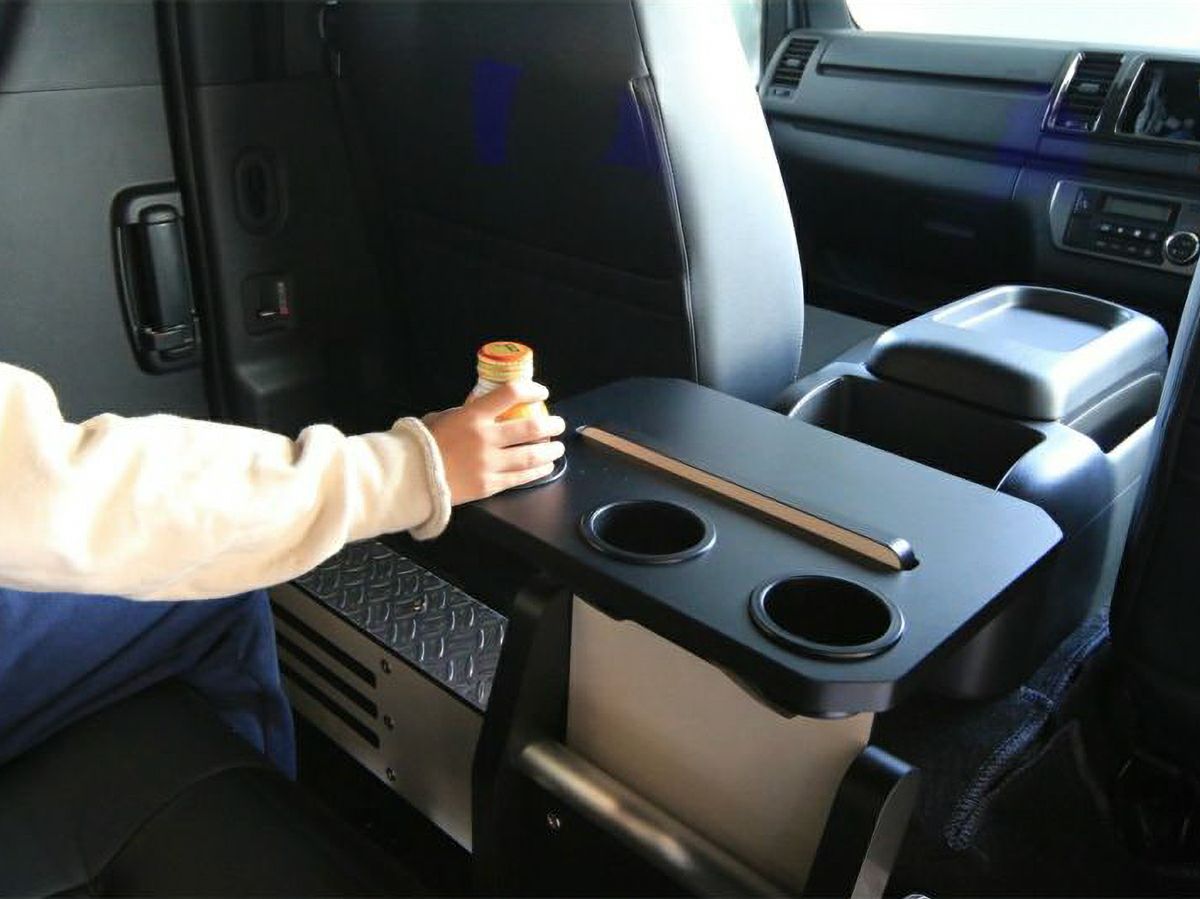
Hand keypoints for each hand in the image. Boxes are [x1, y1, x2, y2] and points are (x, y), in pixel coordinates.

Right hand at [425, 381, 565, 503]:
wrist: (410, 478)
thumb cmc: (424, 444)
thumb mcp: (444, 417)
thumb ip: (468, 412)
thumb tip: (488, 405)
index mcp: (472, 416)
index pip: (510, 393)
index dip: (531, 390)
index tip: (541, 392)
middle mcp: (485, 438)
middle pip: (531, 428)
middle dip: (551, 425)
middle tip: (558, 424)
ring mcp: (489, 464)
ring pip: (531, 456)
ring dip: (550, 450)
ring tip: (557, 448)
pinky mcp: (490, 486)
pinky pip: (521, 478)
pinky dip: (538, 471)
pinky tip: (546, 467)